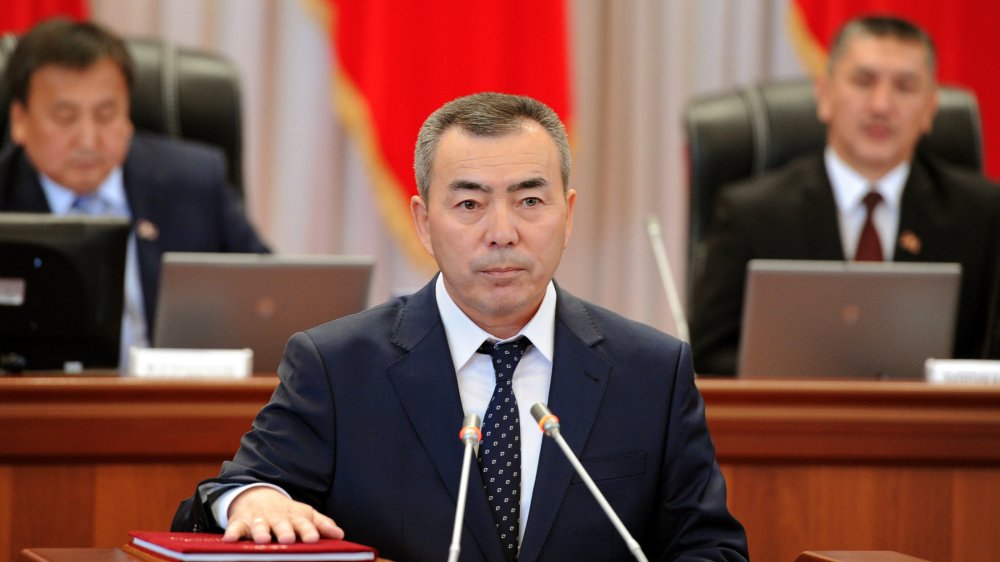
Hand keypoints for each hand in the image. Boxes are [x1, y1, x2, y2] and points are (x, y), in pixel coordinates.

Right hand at [223, 486, 343, 543]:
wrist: (259, 495)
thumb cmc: (286, 512)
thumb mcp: (305, 514)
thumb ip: (321, 524)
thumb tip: (340, 534)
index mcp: (294, 516)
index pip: (303, 523)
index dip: (308, 530)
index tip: (313, 539)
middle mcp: (276, 517)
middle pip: (281, 523)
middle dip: (284, 530)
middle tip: (288, 538)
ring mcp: (258, 518)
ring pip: (259, 525)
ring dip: (260, 531)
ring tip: (263, 539)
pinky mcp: (240, 521)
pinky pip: (235, 527)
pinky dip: (232, 532)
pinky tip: (230, 539)